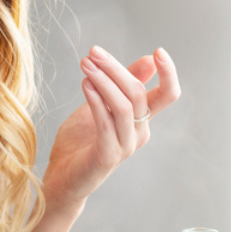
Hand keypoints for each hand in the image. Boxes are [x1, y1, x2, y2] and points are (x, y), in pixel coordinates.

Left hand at [42, 46, 180, 211]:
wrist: (61, 180)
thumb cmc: (79, 143)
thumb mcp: (99, 106)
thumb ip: (119, 85)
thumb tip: (148, 60)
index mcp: (141, 120)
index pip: (168, 95)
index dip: (169, 74)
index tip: (158, 51)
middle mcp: (139, 133)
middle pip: (138, 93)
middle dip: (116, 68)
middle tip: (94, 52)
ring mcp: (125, 146)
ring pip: (124, 106)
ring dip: (104, 80)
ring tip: (85, 64)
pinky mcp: (108, 156)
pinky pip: (106, 123)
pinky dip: (96, 100)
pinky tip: (84, 84)